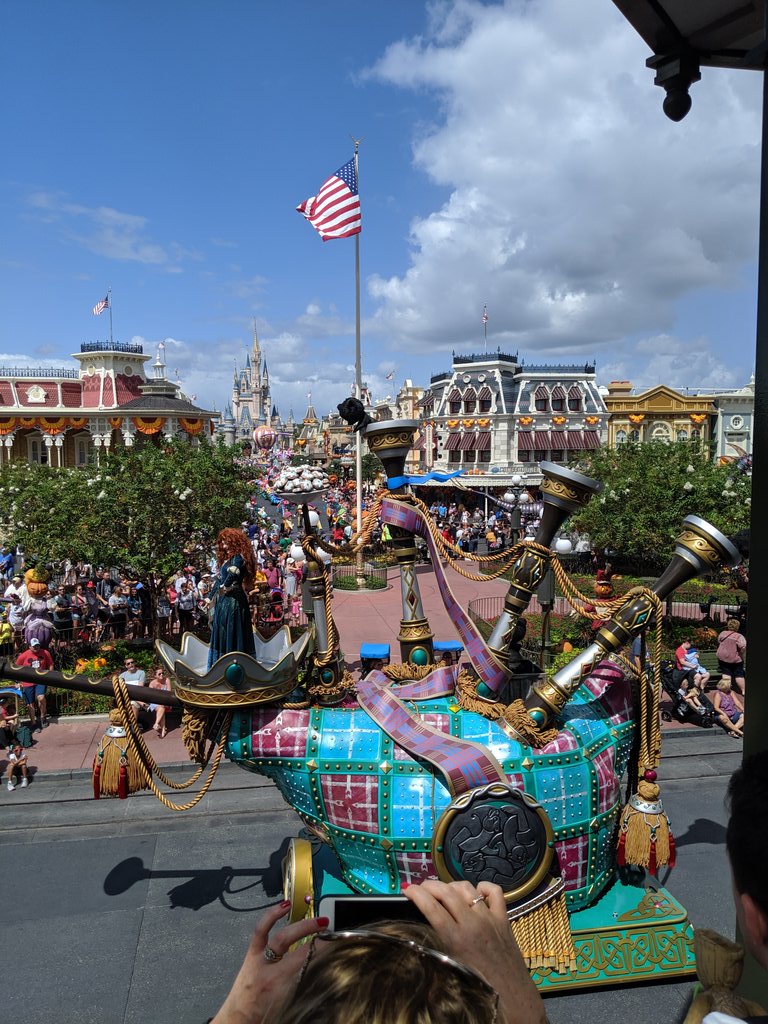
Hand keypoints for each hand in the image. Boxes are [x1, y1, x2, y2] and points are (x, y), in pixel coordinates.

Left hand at [211, 901, 327, 1023]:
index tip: (337, 946)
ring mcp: (259, 961)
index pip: (307, 969)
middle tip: (333, 935)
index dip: (323, 955)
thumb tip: (323, 968)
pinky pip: (261, 931)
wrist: (237, 1020)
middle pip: (299, 953)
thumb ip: (303, 986)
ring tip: (318, 920)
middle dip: (318, 942)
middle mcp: (270, 974)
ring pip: (282, 938)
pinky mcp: (251, 954)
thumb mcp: (287, 1006)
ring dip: (302, 927)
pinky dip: (272, 915)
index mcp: (280, 991)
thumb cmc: (262, 1016)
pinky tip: (285, 905)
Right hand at [404, 879, 545, 1023]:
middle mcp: (472, 924)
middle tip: (421, 887)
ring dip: (451, 885)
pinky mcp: (503, 917)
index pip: (431, 907)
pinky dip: (483, 886)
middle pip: (446, 892)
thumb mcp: (452, 966)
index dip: (416, 894)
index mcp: (456, 939)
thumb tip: (427, 924)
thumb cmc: (478, 985)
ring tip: (444, 891)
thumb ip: (440, 943)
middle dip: (429, 885)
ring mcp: (489, 917)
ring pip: (467, 887)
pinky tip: (475, 892)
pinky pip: (494, 891)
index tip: (407, 889)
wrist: (511, 995)